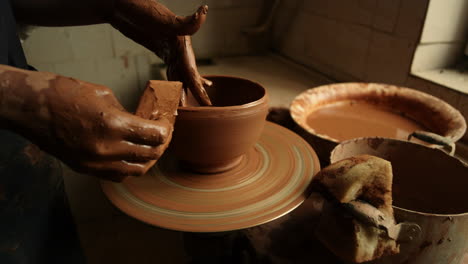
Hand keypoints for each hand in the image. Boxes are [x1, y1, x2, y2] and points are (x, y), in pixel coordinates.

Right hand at [1, 67, 170, 180]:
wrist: (31, 109)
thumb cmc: (64, 94)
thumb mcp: (104, 95)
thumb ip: (126, 113)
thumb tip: (141, 122)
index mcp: (114, 125)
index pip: (155, 136)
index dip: (166, 130)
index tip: (166, 124)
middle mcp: (107, 149)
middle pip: (150, 155)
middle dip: (161, 145)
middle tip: (163, 135)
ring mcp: (95, 163)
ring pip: (136, 171)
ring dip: (148, 160)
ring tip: (150, 147)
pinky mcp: (85, 169)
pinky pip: (117, 176)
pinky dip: (129, 168)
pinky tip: (130, 156)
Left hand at [109, 0, 211, 105]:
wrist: (117, 2)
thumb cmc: (138, 6)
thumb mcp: (162, 17)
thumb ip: (184, 21)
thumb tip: (203, 12)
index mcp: (181, 43)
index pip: (192, 72)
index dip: (200, 89)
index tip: (207, 104)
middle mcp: (178, 47)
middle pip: (187, 76)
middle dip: (193, 93)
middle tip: (198, 112)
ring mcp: (169, 47)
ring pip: (179, 74)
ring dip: (183, 89)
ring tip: (186, 107)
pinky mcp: (159, 48)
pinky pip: (170, 68)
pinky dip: (173, 80)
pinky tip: (175, 86)